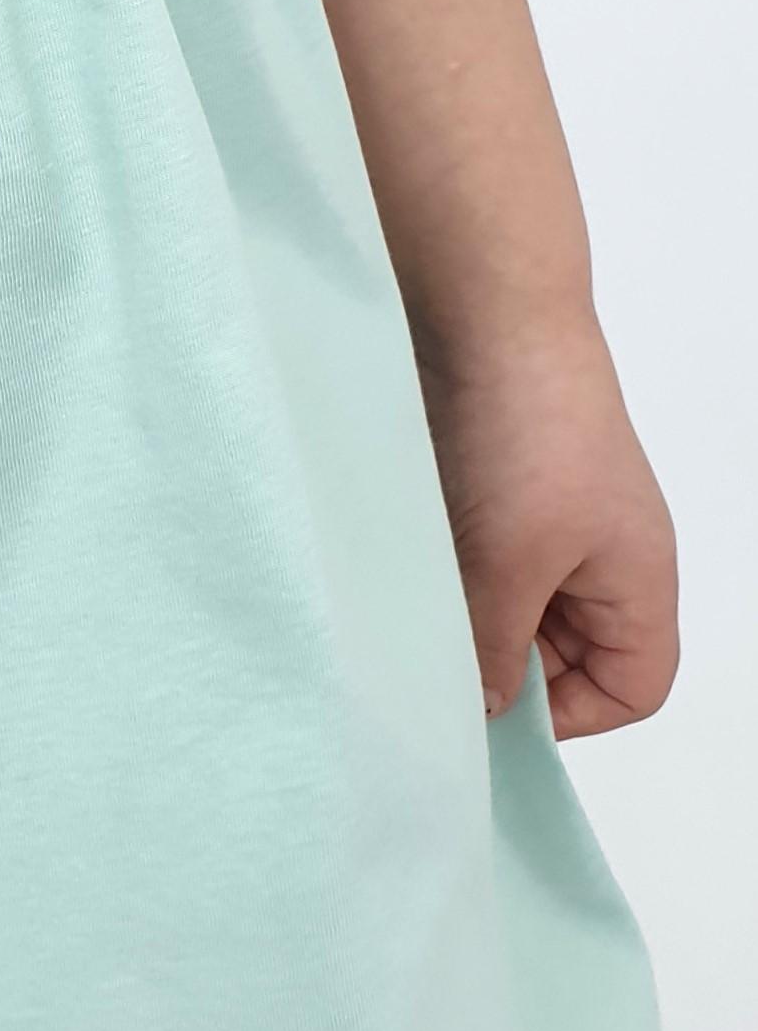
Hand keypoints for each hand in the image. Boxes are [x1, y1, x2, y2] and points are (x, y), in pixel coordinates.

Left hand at [424, 326, 678, 740]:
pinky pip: (468, 563)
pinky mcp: (486, 493)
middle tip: (430, 674)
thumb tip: (482, 712)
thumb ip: (495, 646)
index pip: (631, 687)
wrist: (484, 312)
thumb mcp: (512, 561)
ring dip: (459, 620)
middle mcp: (597, 558)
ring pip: (504, 609)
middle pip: (560, 656)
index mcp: (635, 581)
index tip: (493, 718)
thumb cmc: (528, 430)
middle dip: (501, 668)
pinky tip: (395, 579)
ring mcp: (540, 523)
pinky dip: (436, 578)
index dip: (572, 718)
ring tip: (407, 622)